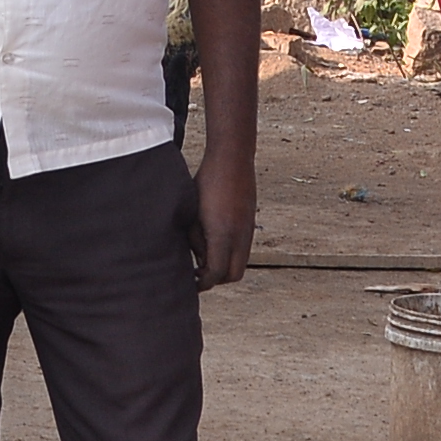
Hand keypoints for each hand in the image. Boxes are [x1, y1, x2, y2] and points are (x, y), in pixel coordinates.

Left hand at [185, 146, 257, 290]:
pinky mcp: (250, 223)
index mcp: (222, 234)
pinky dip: (231, 253)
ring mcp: (248, 229)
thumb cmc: (206, 182)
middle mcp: (240, 236)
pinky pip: (243, 249)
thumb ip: (194, 240)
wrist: (232, 159)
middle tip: (199, 273)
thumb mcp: (192, 213)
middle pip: (233, 275)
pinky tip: (216, 241)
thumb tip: (198, 261)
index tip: (190, 282)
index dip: (202, 282)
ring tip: (206, 254)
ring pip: (241, 263)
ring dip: (225, 266)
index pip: (215, 273)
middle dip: (216, 279)